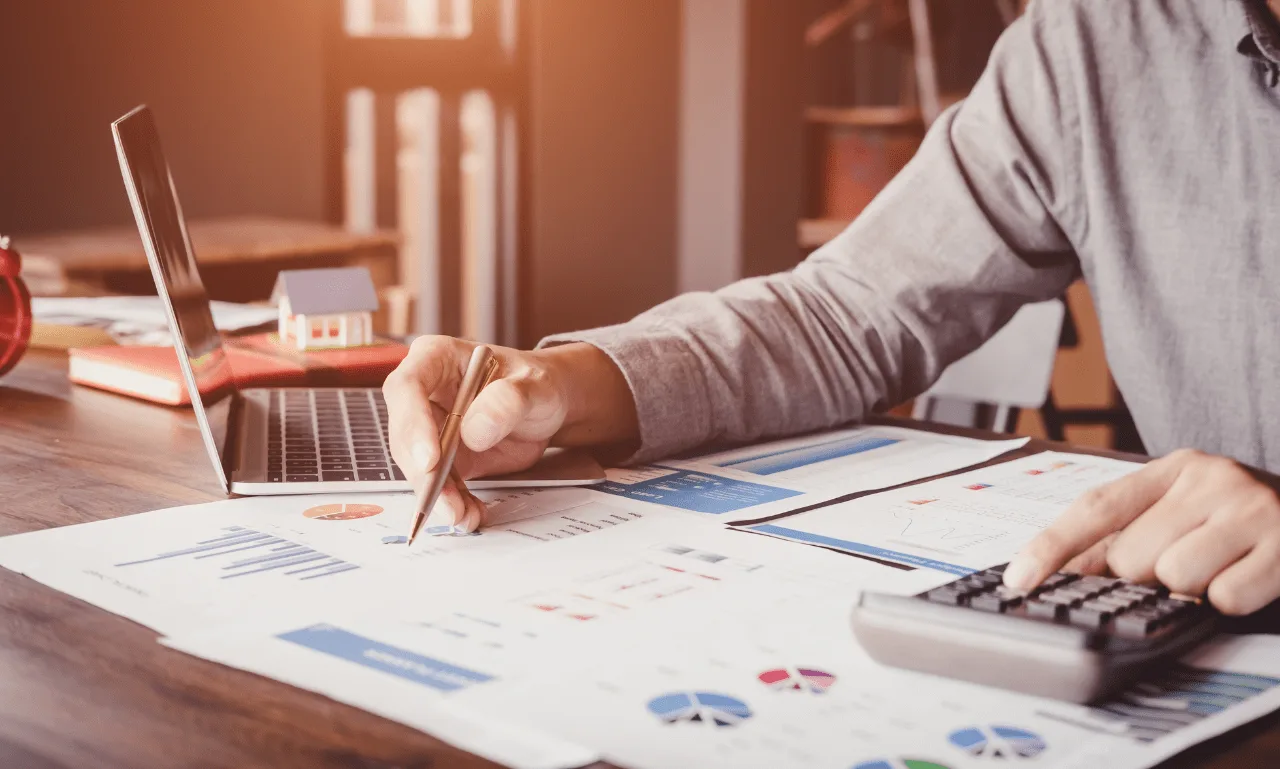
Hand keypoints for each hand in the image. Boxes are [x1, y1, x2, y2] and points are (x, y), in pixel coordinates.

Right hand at [382, 337, 637, 531]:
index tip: (429, 460)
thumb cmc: (537, 383)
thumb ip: (509, 401)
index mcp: (436, 358)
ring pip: (418, 466)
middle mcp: (423, 393)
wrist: (548, 406)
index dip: (412, 424)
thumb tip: (474, 430)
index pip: (407, 388)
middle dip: (423, 472)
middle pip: (405, 434)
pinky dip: (454, 503)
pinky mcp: (442, 458)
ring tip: (463, 515)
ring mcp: (429, 427)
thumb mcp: (535, 386)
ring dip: (437, 495)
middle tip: (444, 500)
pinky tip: (471, 514)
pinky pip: (440, 484)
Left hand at [1004, 449, 1279, 614]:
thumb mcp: (1186, 510)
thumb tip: (1062, 572)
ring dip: (1191, 590)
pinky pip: (1225, 598)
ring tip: (1220, 568)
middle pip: (1132, 556)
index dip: (1052, 545)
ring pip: (1174, 577)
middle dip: (1147, 577)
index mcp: (1176, 468)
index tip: (1018, 579)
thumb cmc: (1244, 521)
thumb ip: (1128, 533)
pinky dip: (1231, 600)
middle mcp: (1212, 478)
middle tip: (1184, 563)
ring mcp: (1252, 509)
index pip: (1096, 507)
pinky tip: (1248, 577)